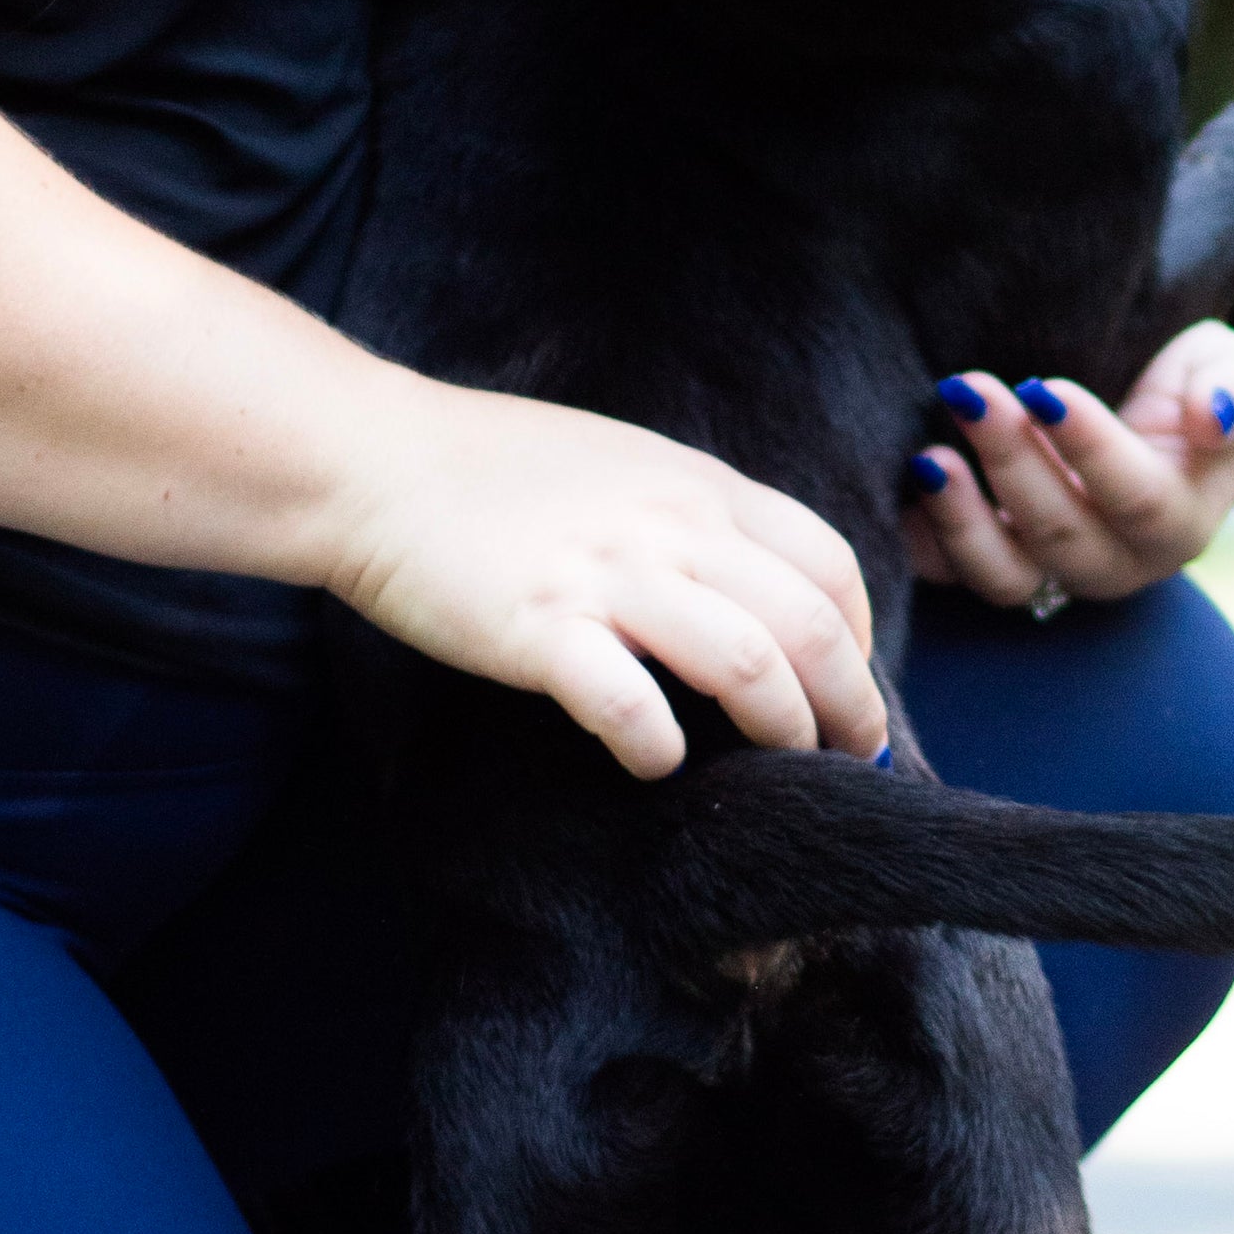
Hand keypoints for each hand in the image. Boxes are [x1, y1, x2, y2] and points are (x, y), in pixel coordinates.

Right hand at [331, 378, 886, 779]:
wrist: (374, 461)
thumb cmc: (490, 465)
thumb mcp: (624, 464)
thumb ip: (691, 515)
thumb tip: (748, 583)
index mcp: (697, 487)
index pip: (827, 563)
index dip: (860, 637)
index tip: (849, 685)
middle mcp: (671, 527)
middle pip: (810, 625)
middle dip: (849, 706)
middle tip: (851, 759)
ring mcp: (609, 577)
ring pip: (749, 664)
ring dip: (783, 731)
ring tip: (784, 771)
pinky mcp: (541, 629)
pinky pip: (631, 705)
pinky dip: (660, 748)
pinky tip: (657, 764)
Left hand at [902, 321, 1233, 612]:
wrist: (1143, 409)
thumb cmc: (1191, 385)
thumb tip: (1214, 415)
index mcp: (1181, 520)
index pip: (1137, 498)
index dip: (1090, 448)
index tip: (1044, 388)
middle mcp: (1116, 561)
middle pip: (1062, 534)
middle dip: (1011, 461)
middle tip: (970, 389)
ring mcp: (1052, 572)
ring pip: (1006, 576)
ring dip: (962, 520)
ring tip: (931, 457)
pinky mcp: (995, 564)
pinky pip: (954, 577)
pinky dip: (925, 546)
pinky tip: (905, 495)